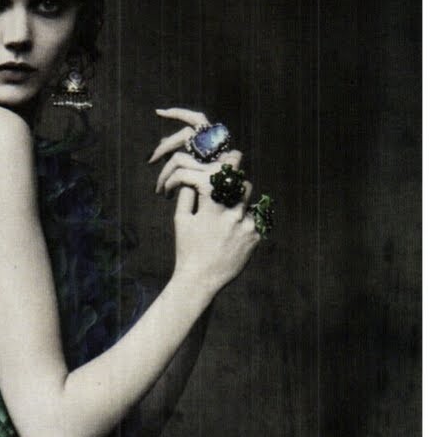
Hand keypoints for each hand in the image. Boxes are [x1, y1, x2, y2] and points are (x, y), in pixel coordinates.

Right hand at [150, 107, 262, 294]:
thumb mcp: (181, 221)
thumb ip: (187, 195)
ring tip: (231, 214)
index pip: (225, 173)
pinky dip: (247, 221)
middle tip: (232, 185)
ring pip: (251, 201)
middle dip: (238, 183)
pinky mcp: (255, 237)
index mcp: (212, 208)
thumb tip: (195, 176)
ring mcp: (246, 226)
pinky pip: (256, 219)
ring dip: (242, 202)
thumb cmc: (187, 249)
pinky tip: (235, 234)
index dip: (231, 161)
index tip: (231, 156)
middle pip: (243, 183)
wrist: (200, 280)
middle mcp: (231, 215)